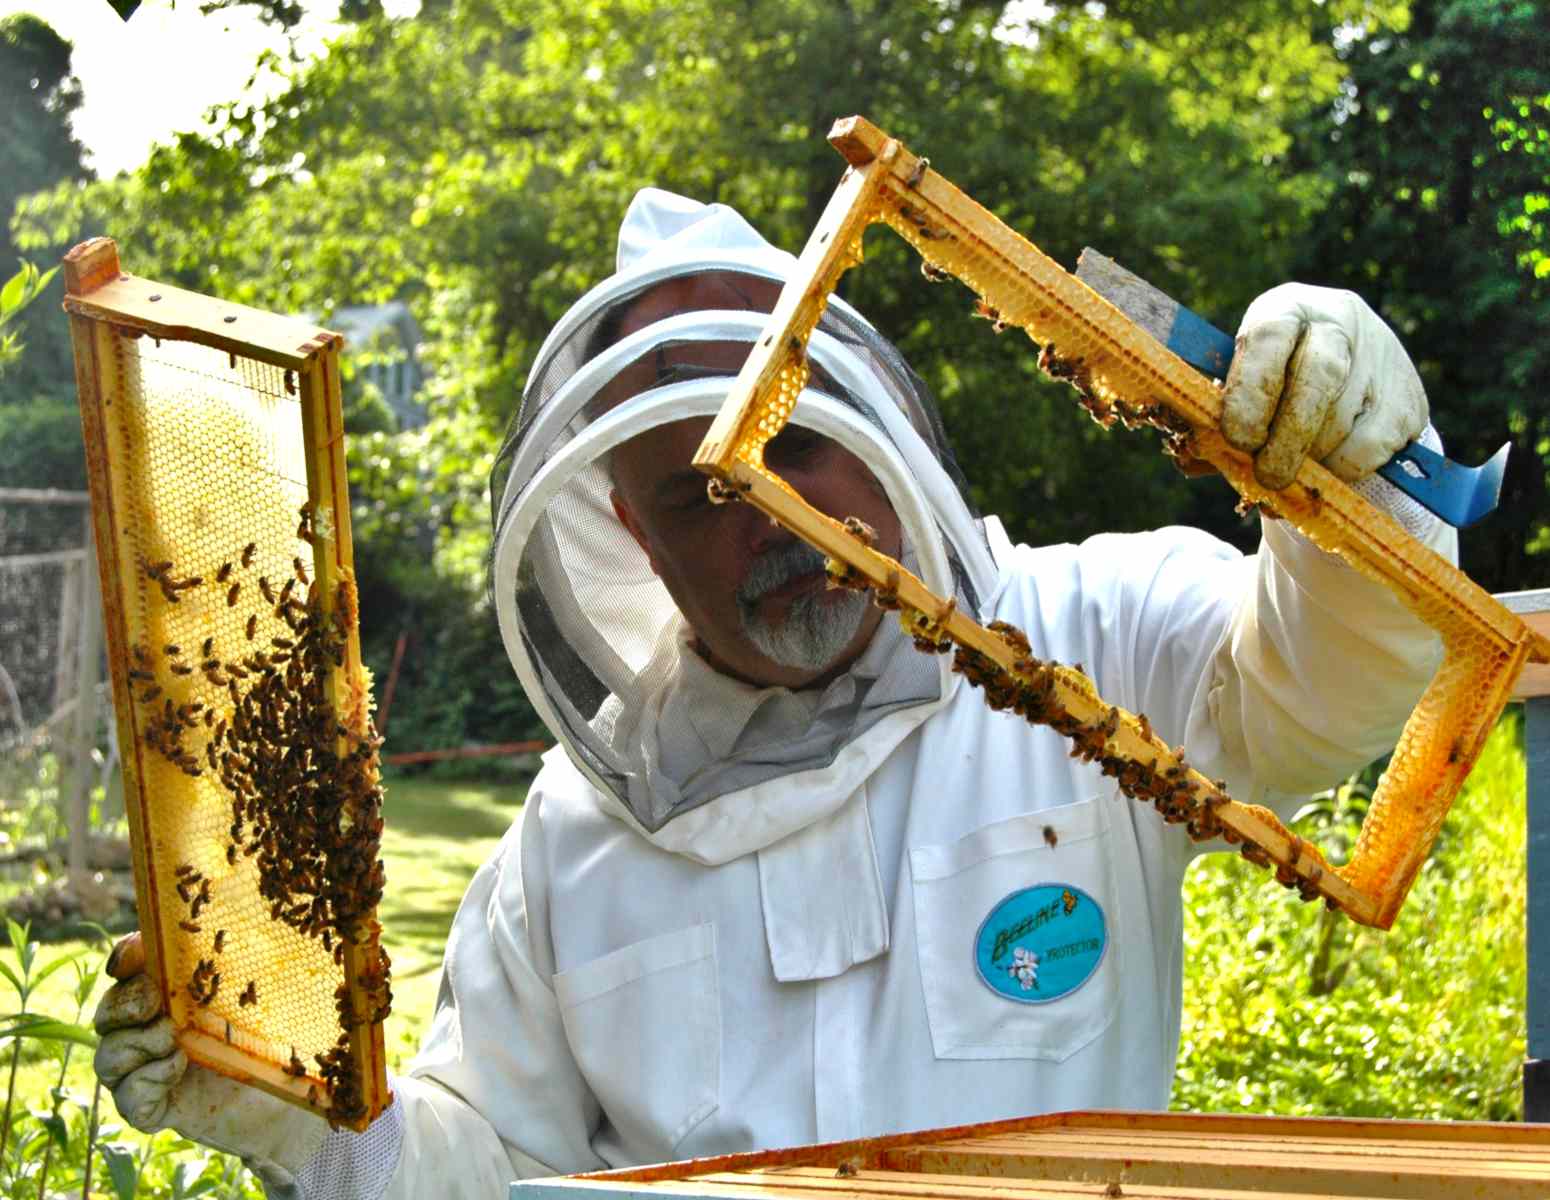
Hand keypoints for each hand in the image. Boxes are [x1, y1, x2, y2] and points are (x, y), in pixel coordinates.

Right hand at [93, 933, 327, 1186]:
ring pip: (107, 1058)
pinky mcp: (154, 1109)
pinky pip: (127, 1098)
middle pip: (107, 1014)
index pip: (127, 968)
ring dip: (135, 1044)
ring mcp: (147, 1071)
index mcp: (169, 992)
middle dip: (123, 1004)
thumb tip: (225, 908)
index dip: (123, 958)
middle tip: (154, 1002)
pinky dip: (146, 1082)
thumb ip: (242, 953)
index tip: (131, 957)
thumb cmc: (280, 1031)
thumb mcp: (262, 985)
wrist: (293, 1092)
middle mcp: (150, 1030)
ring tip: (173, 1040)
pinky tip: (177, 1067)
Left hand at [1221, 283, 1427, 489]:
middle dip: (1287, 438)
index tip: (1238, 439)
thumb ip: (1217, 420)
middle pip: (1317, 379)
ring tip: (1292, 471)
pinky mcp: (1409, 398)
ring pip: (1343, 421)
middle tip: (1267, 477)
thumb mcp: (1244, 385)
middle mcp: (1339, 320)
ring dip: (1312, 459)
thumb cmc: (1275, 384)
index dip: (1251, 392)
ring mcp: (1382, 355)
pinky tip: (1327, 469)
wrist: (1351, 373)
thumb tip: (1191, 458)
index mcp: (1284, 308)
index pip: (1269, 338)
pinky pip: (1371, 447)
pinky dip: (1343, 470)